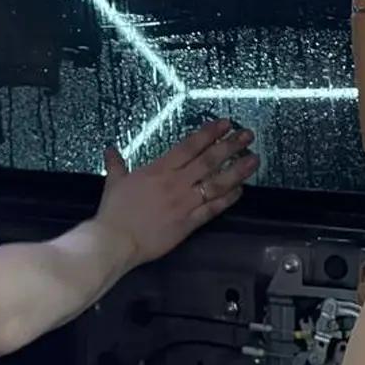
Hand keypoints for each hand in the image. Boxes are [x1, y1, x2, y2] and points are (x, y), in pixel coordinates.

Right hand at [95, 120, 259, 266]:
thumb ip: (116, 164)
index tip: (225, 124)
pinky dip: (228, 199)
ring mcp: (185, 203)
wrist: (116, 240)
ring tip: (253, 160)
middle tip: (248, 135)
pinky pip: (213, 209)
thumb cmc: (114, 212)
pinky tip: (240, 190)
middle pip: (209, 160)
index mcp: (158, 170)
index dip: (209, 133)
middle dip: (230, 146)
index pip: (189, 146)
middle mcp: (176, 183)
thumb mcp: (114, 182)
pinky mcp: (189, 223)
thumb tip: (110, 150)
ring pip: (217, 183)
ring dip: (237, 170)